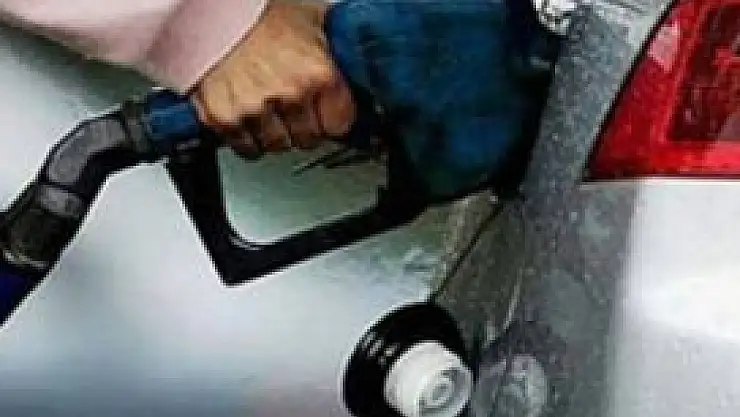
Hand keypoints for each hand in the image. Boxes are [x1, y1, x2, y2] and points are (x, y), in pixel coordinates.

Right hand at [192, 0, 355, 157]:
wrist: (210, 11)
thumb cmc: (259, 13)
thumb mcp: (313, 21)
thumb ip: (336, 51)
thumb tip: (356, 66)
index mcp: (318, 73)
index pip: (340, 125)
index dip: (333, 118)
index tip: (327, 114)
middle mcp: (289, 94)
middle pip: (309, 139)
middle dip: (304, 126)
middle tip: (294, 108)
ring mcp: (255, 109)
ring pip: (278, 145)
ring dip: (276, 133)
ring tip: (270, 110)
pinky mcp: (224, 118)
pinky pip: (246, 148)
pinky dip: (248, 138)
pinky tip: (249, 117)